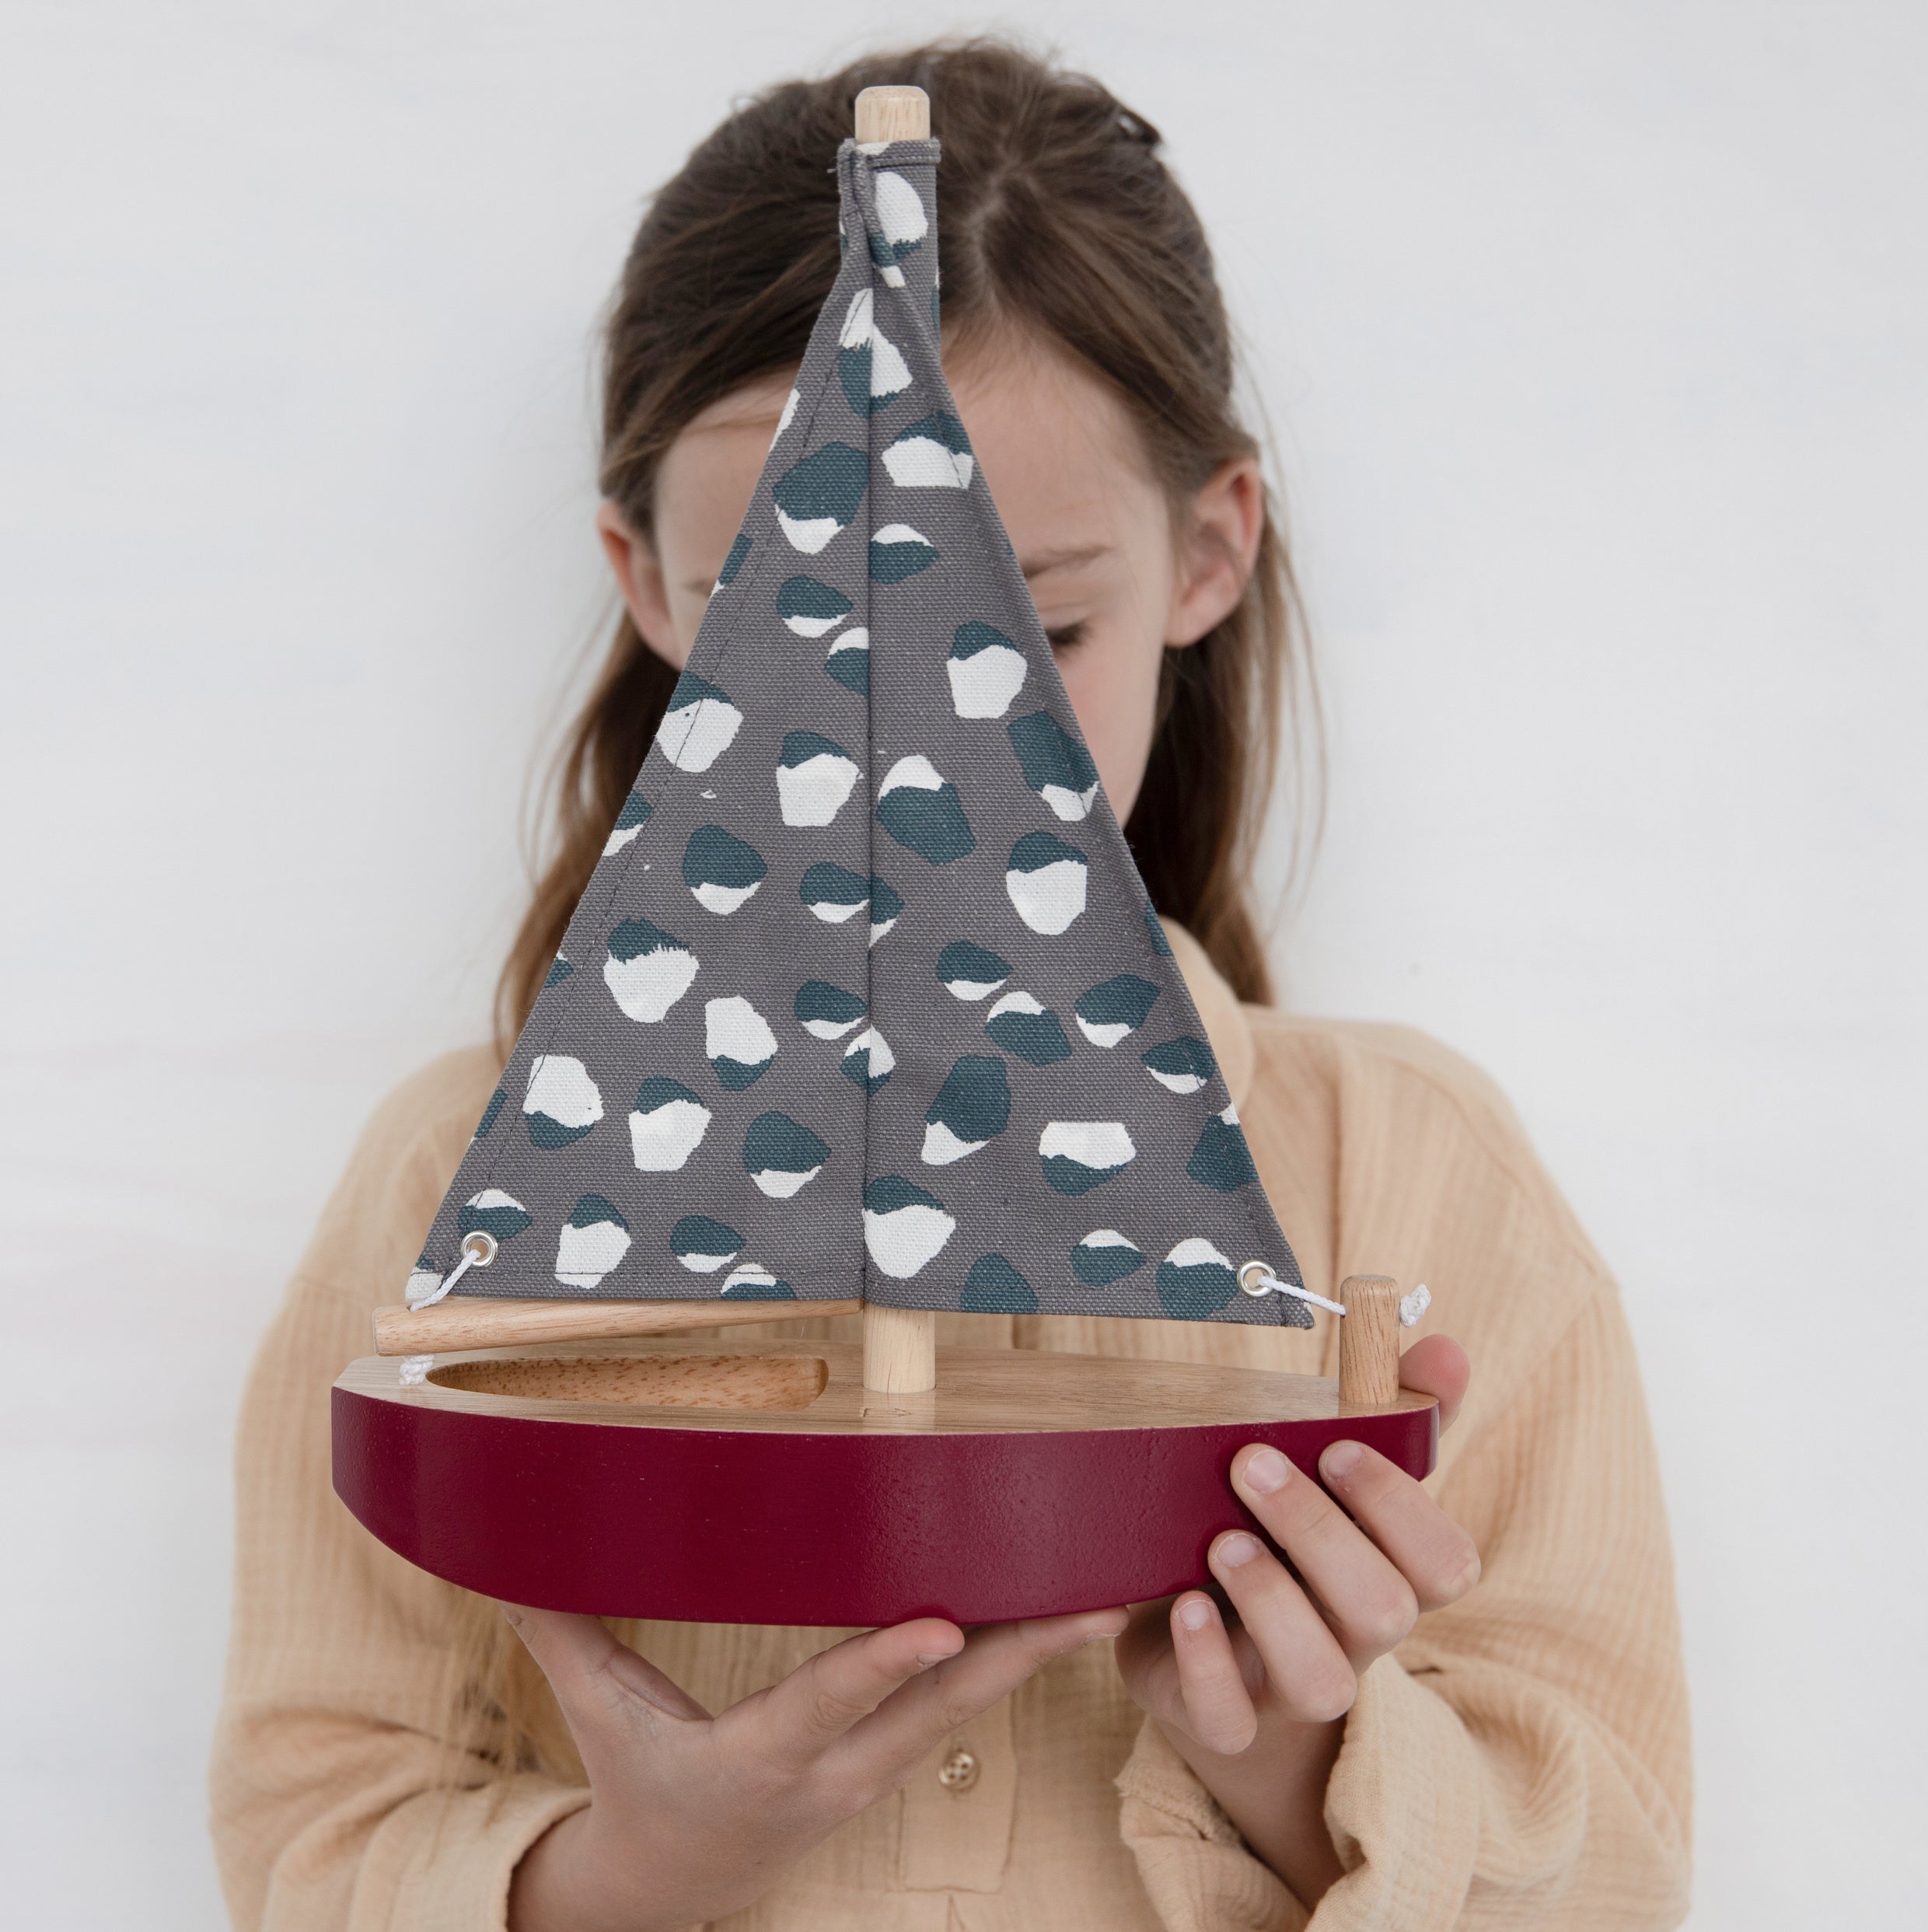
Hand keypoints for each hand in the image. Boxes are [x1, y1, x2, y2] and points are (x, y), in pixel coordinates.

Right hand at [506, 1600, 1127, 1931]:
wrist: (675, 1881)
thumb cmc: (634, 1782)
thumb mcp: (599, 1716)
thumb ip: (564, 1634)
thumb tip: (506, 1552)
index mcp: (754, 1759)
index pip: (825, 1703)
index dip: (882, 1667)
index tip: (944, 1626)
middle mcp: (830, 1772)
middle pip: (936, 1711)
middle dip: (1018, 1655)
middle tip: (1096, 1602)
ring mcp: (870, 1774)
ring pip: (968, 1713)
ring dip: (1038, 1656)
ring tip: (1109, 1598)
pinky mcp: (890, 1765)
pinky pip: (964, 1714)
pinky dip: (1017, 1667)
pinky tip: (1062, 1621)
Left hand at [1115, 1336, 1477, 1904]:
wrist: (1195, 1638)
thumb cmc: (1277, 1537)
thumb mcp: (1327, 1475)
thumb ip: (1393, 1411)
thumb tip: (1444, 1349)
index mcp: (1388, 1576)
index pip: (1445, 1564)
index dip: (1400, 1508)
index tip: (1335, 1446)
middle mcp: (1352, 1640)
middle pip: (1383, 1613)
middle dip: (1319, 1532)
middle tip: (1250, 1464)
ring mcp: (1288, 1689)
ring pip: (1322, 1681)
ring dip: (1272, 1600)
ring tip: (1220, 1541)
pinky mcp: (1221, 1719)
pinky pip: (1228, 1719)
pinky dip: (1206, 1663)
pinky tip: (1184, 1604)